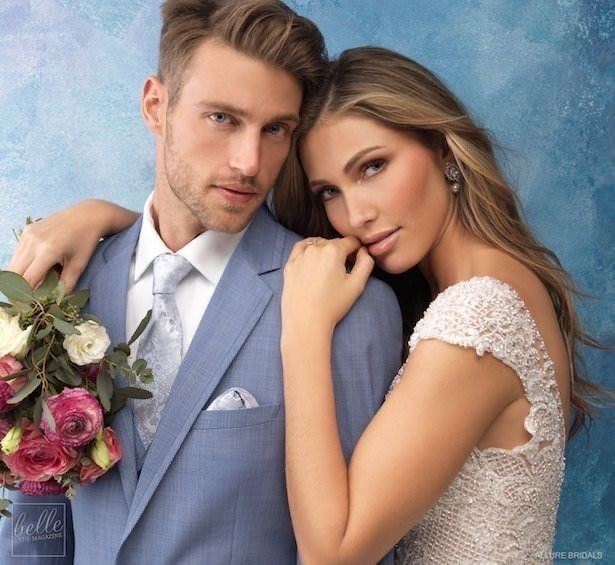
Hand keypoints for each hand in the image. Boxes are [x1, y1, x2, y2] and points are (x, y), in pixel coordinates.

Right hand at [6, 199, 136, 291]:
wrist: (88, 215)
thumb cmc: (87, 241)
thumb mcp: (79, 265)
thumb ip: (65, 285)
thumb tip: (54, 303)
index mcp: (48, 251)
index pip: (27, 280)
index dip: (26, 295)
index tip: (31, 306)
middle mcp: (34, 241)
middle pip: (14, 273)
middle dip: (18, 288)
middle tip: (29, 297)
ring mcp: (28, 234)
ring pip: (13, 263)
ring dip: (20, 276)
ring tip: (36, 282)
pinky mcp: (27, 230)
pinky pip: (18, 253)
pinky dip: (23, 264)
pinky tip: (37, 268)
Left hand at [282, 236, 373, 334]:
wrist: (306, 321)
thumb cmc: (333, 305)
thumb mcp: (357, 285)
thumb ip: (366, 263)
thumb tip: (364, 251)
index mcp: (333, 251)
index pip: (350, 241)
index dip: (357, 250)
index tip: (357, 260)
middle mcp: (315, 248)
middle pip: (333, 243)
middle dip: (340, 251)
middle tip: (342, 269)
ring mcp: (300, 256)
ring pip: (317, 244)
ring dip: (324, 250)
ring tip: (327, 267)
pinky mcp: (289, 265)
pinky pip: (300, 249)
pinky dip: (308, 250)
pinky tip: (312, 261)